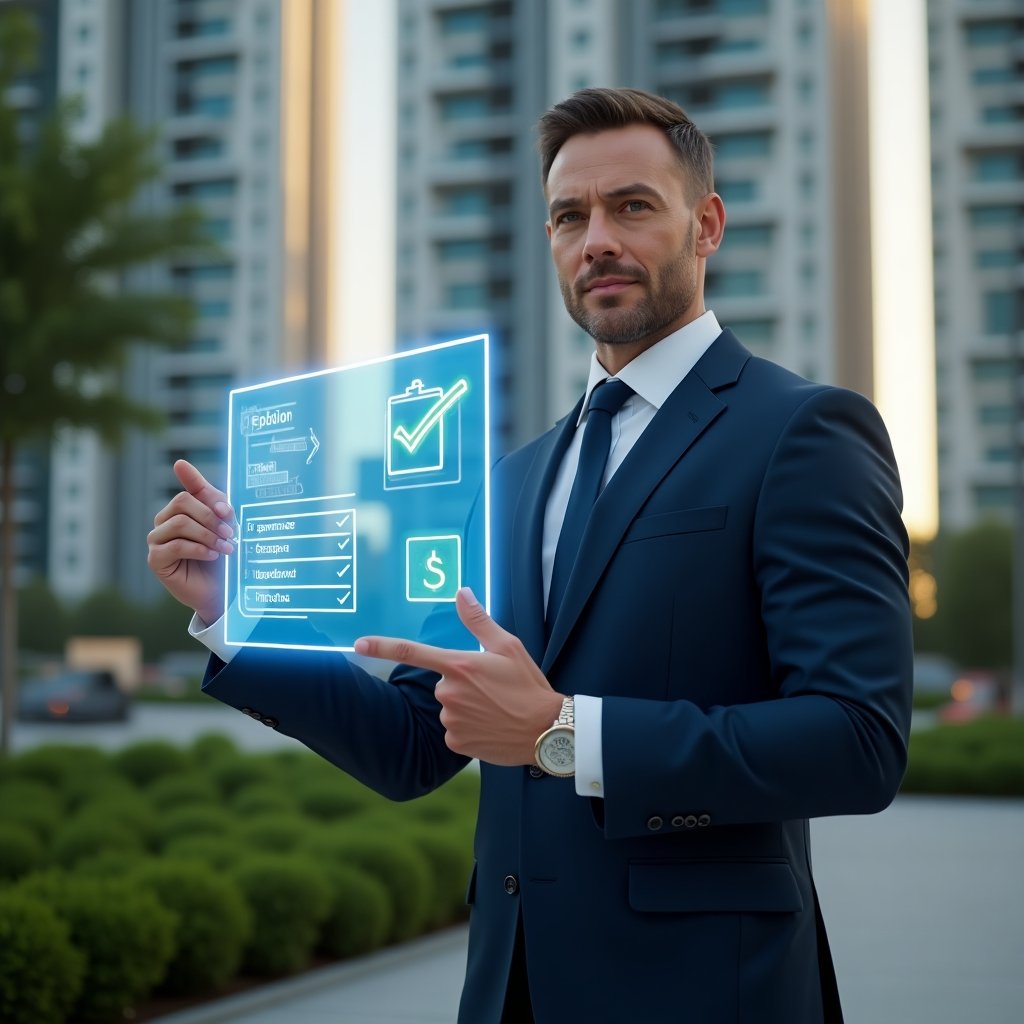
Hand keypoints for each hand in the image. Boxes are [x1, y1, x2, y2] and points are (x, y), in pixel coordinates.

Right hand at [147, 460, 234, 625]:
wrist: (221, 591)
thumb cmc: (222, 557)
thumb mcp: (224, 526)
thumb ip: (216, 505)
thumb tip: (202, 486)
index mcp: (182, 509)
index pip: (188, 488)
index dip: (195, 480)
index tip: (192, 474)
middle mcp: (165, 520)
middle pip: (182, 502)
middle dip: (210, 516)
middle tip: (231, 533)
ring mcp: (157, 539)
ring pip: (180, 523)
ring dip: (208, 534)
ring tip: (225, 548)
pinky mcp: (156, 559)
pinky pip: (175, 545)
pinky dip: (198, 549)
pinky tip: (212, 556)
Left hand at [355, 589, 562, 764]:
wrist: (546, 731)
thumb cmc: (529, 685)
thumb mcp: (508, 646)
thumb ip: (478, 620)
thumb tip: (461, 592)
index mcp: (460, 665)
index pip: (411, 652)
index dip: (381, 647)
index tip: (358, 644)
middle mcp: (449, 692)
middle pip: (442, 683)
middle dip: (461, 683)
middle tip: (493, 689)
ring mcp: (451, 719)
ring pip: (449, 707)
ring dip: (466, 707)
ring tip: (496, 709)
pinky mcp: (455, 742)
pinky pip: (454, 730)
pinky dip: (469, 728)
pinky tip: (490, 726)